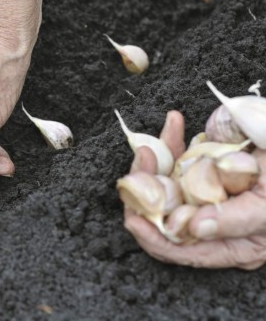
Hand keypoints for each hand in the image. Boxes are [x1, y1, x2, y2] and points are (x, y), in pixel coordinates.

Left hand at [124, 111, 265, 268]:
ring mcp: (206, 192)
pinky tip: (175, 121)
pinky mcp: (206, 166)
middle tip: (143, 161)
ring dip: (155, 160)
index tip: (132, 215)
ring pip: (164, 183)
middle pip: (162, 213)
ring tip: (152, 143)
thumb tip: (195, 229)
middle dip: (144, 189)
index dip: (151, 236)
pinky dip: (174, 140)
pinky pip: (180, 157)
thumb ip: (238, 220)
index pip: (179, 249)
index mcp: (230, 244)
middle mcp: (212, 222)